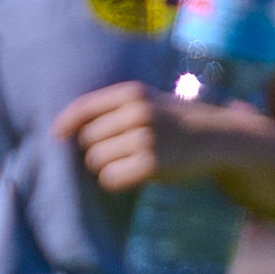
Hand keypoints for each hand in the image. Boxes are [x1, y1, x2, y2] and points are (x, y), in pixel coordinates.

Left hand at [52, 80, 226, 194]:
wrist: (217, 137)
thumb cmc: (174, 121)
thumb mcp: (147, 101)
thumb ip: (112, 108)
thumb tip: (65, 130)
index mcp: (133, 93)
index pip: (83, 108)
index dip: (65, 124)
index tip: (57, 136)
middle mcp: (138, 113)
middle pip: (87, 139)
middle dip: (96, 148)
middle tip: (119, 151)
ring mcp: (146, 139)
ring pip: (95, 160)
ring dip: (105, 165)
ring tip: (128, 161)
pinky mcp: (152, 165)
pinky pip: (110, 178)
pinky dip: (115, 180)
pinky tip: (131, 175)